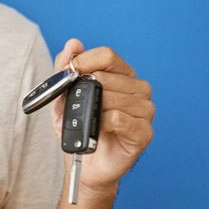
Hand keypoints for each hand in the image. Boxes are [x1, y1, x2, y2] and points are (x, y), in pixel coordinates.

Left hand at [51, 40, 154, 194]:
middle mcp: (138, 89)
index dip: (85, 61)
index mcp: (122, 75)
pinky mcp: (144, 132)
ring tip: (88, 120)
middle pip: (110, 76)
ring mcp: (145, 111)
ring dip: (94, 108)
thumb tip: (72, 43)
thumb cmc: (79, 128)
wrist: (85, 165)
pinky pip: (120, 118)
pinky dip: (103, 123)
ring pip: (115, 97)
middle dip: (85, 89)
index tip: (68, 72)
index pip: (108, 55)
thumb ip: (65, 68)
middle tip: (74, 104)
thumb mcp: (63, 97)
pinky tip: (100, 129)